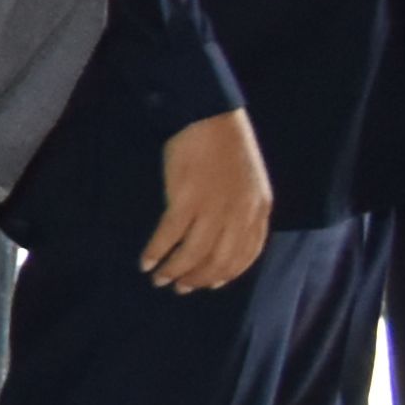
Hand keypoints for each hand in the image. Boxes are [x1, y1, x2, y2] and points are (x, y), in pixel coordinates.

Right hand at [145, 107, 272, 292]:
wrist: (209, 117)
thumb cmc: (228, 145)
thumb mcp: (250, 181)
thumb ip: (244, 209)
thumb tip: (225, 236)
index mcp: (258, 210)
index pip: (245, 255)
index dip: (225, 274)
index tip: (209, 284)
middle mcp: (238, 214)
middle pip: (218, 260)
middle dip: (197, 279)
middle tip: (179, 287)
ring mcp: (212, 208)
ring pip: (193, 254)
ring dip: (174, 271)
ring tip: (159, 279)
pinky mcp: (184, 199)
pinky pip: (169, 235)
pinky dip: (156, 252)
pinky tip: (146, 261)